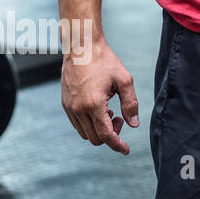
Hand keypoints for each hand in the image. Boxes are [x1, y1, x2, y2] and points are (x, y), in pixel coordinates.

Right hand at [61, 39, 138, 154]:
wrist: (81, 48)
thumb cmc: (105, 62)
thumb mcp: (124, 80)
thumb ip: (131, 104)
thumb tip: (134, 125)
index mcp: (94, 105)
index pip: (106, 135)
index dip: (117, 145)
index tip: (126, 150)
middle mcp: (78, 109)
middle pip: (95, 138)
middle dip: (111, 135)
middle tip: (121, 119)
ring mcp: (69, 108)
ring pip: (85, 133)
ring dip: (99, 130)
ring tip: (111, 113)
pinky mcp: (65, 105)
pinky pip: (77, 125)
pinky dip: (90, 124)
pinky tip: (100, 110)